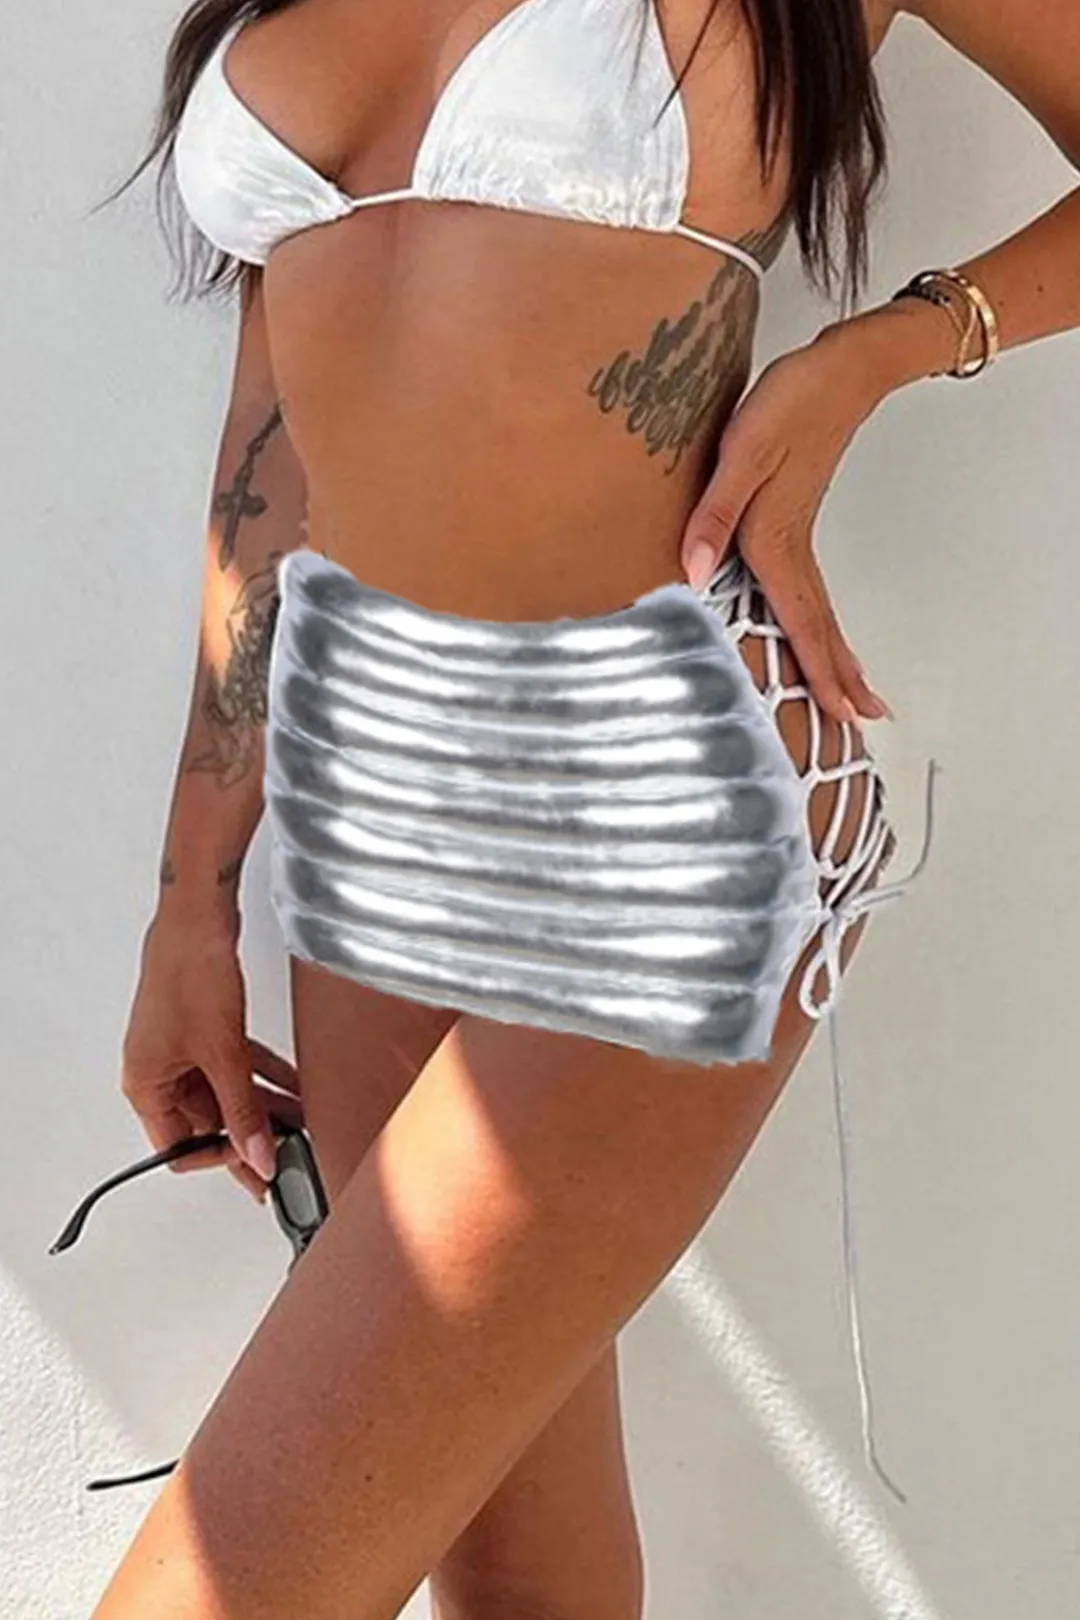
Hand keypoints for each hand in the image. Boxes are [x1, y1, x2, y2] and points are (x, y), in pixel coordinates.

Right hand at [120, 911, 300, 1203]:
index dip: (219, 1158)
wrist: (199, 916)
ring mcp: (181, 1047)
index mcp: (146, 1084)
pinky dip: (263, 1074)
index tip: (257, 1163)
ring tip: (299, 1120)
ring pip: (225, 1091)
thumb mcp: (222, 1055)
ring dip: (262, 1105)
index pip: (178, 1147)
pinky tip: (293, 1085)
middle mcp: (159, 1069)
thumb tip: (258, 1156)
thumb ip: (243, 1111)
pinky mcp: (203, 1026)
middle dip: (249, 1133)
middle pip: (206, 1121)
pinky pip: (234, 1064)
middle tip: (285, 1151)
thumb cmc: (189, 972)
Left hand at [679, 323, 894, 726]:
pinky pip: (810, 586)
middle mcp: (791, 544)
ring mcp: (799, 532)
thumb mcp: (742, 453)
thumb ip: (714, 515)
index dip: (818, 669)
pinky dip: (820, 618)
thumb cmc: (792, 401)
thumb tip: (694, 576)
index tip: (841, 713)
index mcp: (776, 539)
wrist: (841, 366)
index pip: (799, 621)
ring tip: (857, 690)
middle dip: (840, 676)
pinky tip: (819, 627)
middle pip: (819, 625)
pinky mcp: (796, 516)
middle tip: (863, 721)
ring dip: (837, 652)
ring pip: (818, 608)